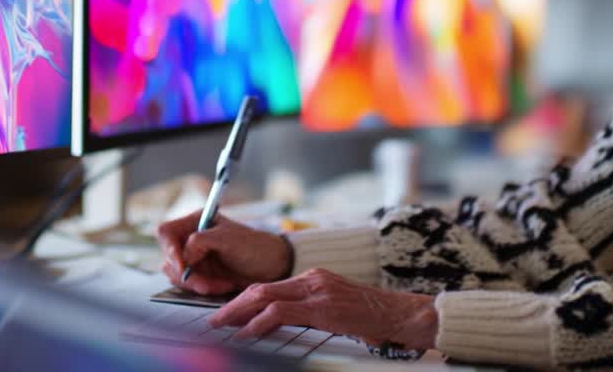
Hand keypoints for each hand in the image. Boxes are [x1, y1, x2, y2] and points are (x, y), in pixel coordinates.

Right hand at [156, 210, 292, 295]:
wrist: (273, 267)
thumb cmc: (254, 247)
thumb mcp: (228, 239)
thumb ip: (201, 241)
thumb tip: (184, 254)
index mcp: (196, 222)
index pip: (166, 232)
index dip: (169, 249)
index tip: (183, 266)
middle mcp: (191, 239)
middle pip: (169, 258)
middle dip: (188, 275)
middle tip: (206, 284)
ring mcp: (194, 258)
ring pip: (177, 275)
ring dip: (197, 284)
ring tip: (221, 285)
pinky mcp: (200, 275)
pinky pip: (189, 286)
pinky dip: (204, 289)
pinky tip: (222, 286)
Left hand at [208, 268, 438, 350]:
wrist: (399, 313)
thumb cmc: (371, 315)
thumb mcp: (335, 308)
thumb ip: (308, 310)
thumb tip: (279, 323)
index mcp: (313, 277)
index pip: (269, 286)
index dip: (243, 300)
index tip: (227, 313)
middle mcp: (311, 278)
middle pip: (260, 288)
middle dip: (233, 305)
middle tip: (214, 321)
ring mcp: (316, 290)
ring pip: (264, 296)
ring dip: (238, 313)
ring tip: (221, 327)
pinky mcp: (322, 306)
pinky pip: (280, 313)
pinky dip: (258, 324)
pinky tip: (246, 335)